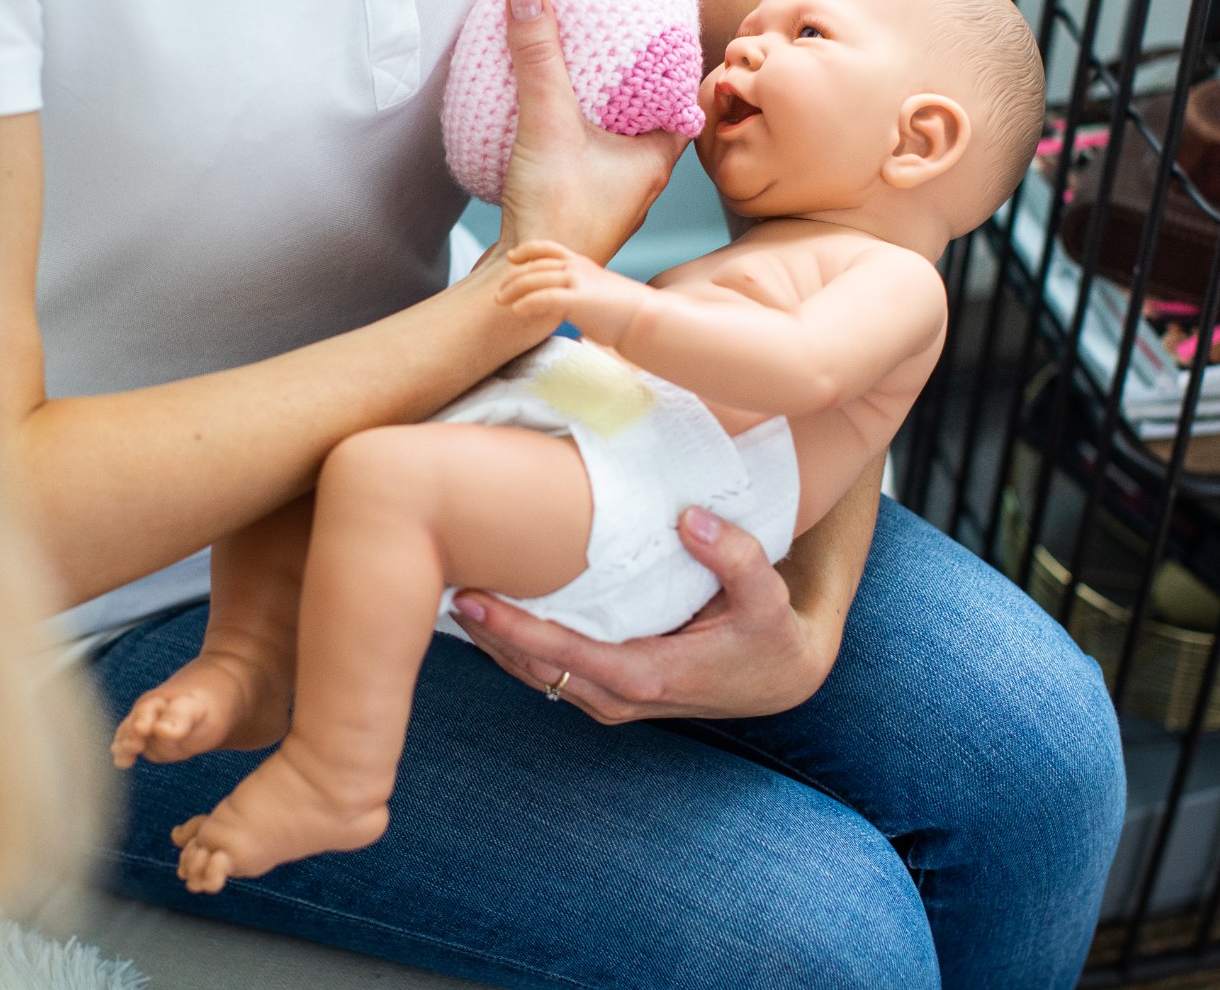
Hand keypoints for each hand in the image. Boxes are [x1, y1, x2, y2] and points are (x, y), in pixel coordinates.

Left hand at [451, 507, 837, 722]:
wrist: (782, 681)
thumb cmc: (770, 638)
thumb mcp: (767, 597)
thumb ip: (733, 556)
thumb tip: (689, 519)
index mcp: (647, 676)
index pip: (563, 653)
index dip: (513, 629)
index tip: (471, 600)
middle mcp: (618, 697)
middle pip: (533, 667)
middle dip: (485, 633)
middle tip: (438, 586)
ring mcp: (609, 700)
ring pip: (534, 674)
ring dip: (493, 642)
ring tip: (450, 598)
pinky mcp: (608, 692)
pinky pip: (549, 671)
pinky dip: (515, 646)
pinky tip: (489, 616)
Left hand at [493, 240, 654, 345]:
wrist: (645, 318)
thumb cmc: (623, 312)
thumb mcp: (598, 292)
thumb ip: (580, 292)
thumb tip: (569, 306)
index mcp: (582, 263)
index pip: (548, 249)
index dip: (527, 250)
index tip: (512, 257)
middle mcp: (577, 267)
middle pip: (535, 266)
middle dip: (512, 279)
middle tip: (497, 293)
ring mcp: (577, 281)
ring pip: (534, 280)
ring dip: (513, 291)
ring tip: (499, 302)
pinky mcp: (578, 299)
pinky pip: (544, 298)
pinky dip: (527, 303)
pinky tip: (517, 311)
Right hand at [497, 0, 686, 264]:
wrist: (523, 281)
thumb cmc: (557, 216)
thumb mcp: (549, 122)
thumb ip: (540, 58)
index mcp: (657, 158)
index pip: (682, 98)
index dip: (673, 62)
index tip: (658, 26)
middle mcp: (642, 177)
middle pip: (648, 113)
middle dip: (634, 78)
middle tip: (617, 37)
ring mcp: (612, 192)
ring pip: (618, 135)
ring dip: (604, 104)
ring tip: (584, 64)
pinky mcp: (581, 201)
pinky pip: (589, 152)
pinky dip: (579, 128)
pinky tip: (553, 112)